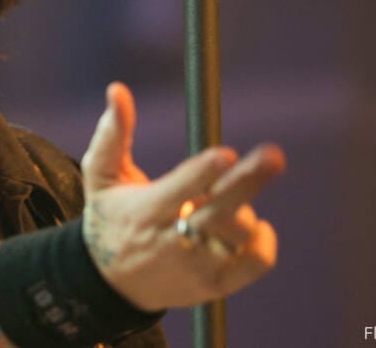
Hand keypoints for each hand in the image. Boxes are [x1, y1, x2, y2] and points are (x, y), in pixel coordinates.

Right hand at [81, 82, 284, 310]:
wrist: (110, 283)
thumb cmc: (110, 217)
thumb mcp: (102, 176)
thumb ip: (113, 134)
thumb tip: (118, 89)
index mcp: (146, 212)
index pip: (179, 191)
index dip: (204, 173)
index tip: (227, 154)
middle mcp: (172, 242)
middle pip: (220, 212)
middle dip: (248, 182)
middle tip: (273, 156)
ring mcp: (196, 268)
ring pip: (238, 234)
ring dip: (243, 212)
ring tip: (227, 203)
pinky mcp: (214, 287)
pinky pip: (255, 265)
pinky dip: (264, 244)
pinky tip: (256, 228)